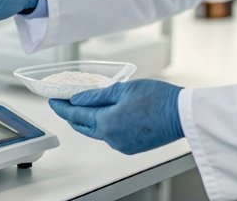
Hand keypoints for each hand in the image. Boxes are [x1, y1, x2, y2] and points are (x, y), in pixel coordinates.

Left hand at [49, 79, 183, 154]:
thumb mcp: (123, 89)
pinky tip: (104, 116)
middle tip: (63, 104)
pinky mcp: (131, 146)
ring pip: (96, 132)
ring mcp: (121, 144)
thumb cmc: (159, 99)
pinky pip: (110, 136)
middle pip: (83, 126)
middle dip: (71, 115)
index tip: (53, 100)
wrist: (182, 115)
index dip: (62, 106)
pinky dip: (102, 126)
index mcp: (107, 122)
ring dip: (87, 120)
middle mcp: (111, 137)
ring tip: (82, 107)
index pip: (77, 114)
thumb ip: (97, 95)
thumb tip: (78, 99)